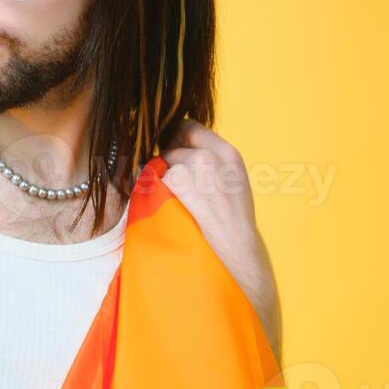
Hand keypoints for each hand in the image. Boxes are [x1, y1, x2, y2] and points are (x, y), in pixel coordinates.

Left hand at [159, 118, 282, 366]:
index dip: (173, 141)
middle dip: (163, 166)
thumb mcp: (228, 188)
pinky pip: (150, 181)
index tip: (169, 157)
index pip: (187, 127)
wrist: (238, 260)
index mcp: (228, 154)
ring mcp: (195, 167)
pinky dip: (151, 196)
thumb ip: (206, 167)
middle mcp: (212, 155)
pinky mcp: (179, 183)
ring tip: (174, 210)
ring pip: (157, 165)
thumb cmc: (231, 233)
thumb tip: (168, 153)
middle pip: (168, 147)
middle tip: (174, 195)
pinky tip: (167, 214)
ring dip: (156, 184)